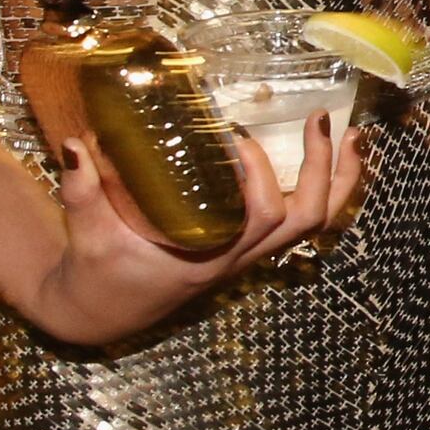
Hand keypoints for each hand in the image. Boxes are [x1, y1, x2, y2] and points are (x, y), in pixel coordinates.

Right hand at [22, 115, 365, 347]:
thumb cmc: (96, 274)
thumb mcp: (86, 233)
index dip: (259, 174)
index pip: (258, 217)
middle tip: (319, 120)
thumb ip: (80, 190)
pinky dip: (323, 191)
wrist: (100, 310)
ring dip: (340, 181)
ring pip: (314, 225)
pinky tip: (329, 158)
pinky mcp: (245, 248)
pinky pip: (301, 222)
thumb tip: (76, 145)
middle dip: (321, 170)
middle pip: (306, 220)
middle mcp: (237, 259)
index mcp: (207, 258)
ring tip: (352, 135)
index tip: (238, 133)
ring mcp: (247, 256)